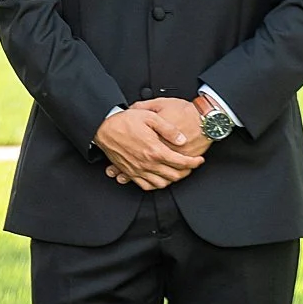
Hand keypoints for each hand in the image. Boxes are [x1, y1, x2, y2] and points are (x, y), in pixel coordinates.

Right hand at [94, 100, 208, 189]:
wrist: (104, 127)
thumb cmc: (125, 121)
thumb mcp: (150, 117)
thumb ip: (169, 129)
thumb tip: (182, 139)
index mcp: (155, 150)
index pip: (181, 162)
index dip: (193, 163)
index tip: (199, 160)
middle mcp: (147, 163)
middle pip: (173, 175)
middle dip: (186, 172)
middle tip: (190, 166)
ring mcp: (138, 170)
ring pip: (161, 184)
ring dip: (172, 180)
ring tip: (177, 172)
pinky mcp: (129, 172)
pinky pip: (145, 186)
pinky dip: (156, 185)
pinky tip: (160, 179)